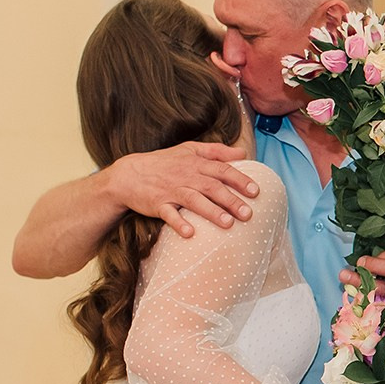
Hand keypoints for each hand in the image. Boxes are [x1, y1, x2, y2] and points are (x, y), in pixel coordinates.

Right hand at [106, 141, 257, 236]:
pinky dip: (179, 223)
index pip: (222, 170)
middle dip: (231, 201)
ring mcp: (171, 190)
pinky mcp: (157, 204)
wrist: (128, 174)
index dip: (240, 180)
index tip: (256, 191)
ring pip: (194, 200)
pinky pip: (168, 214)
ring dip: (211, 212)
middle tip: (249, 214)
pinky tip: (190, 233)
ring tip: (228, 224)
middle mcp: (186, 176)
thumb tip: (242, 153)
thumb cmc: (164, 162)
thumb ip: (217, 151)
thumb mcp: (189, 150)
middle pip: (212, 187)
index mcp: (196, 163)